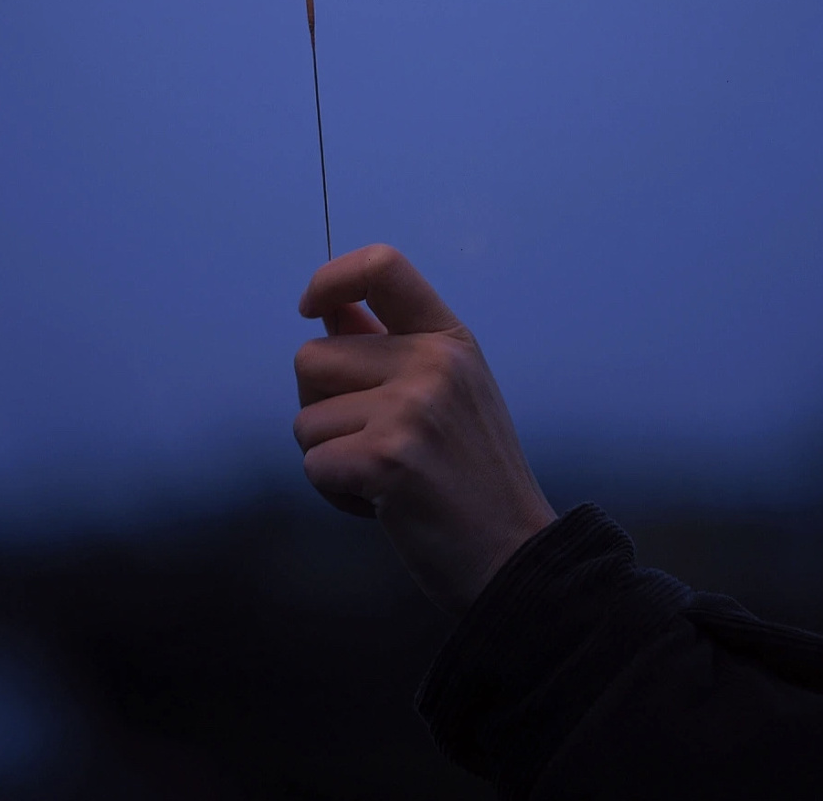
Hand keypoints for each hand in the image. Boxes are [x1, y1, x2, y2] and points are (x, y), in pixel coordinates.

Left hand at [293, 244, 556, 614]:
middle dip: (321, 406)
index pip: (382, 266)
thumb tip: (327, 309)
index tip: (310, 308)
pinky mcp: (385, 459)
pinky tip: (382, 503)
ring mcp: (410, 409)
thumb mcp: (449, 390)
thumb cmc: (473, 475)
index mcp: (449, 338)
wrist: (516, 556)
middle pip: (311, 358)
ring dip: (330, 456)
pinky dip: (335, 493)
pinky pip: (313, 464)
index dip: (331, 277)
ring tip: (385, 477)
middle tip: (370, 441)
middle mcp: (432, 362)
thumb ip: (388, 346)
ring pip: (305, 419)